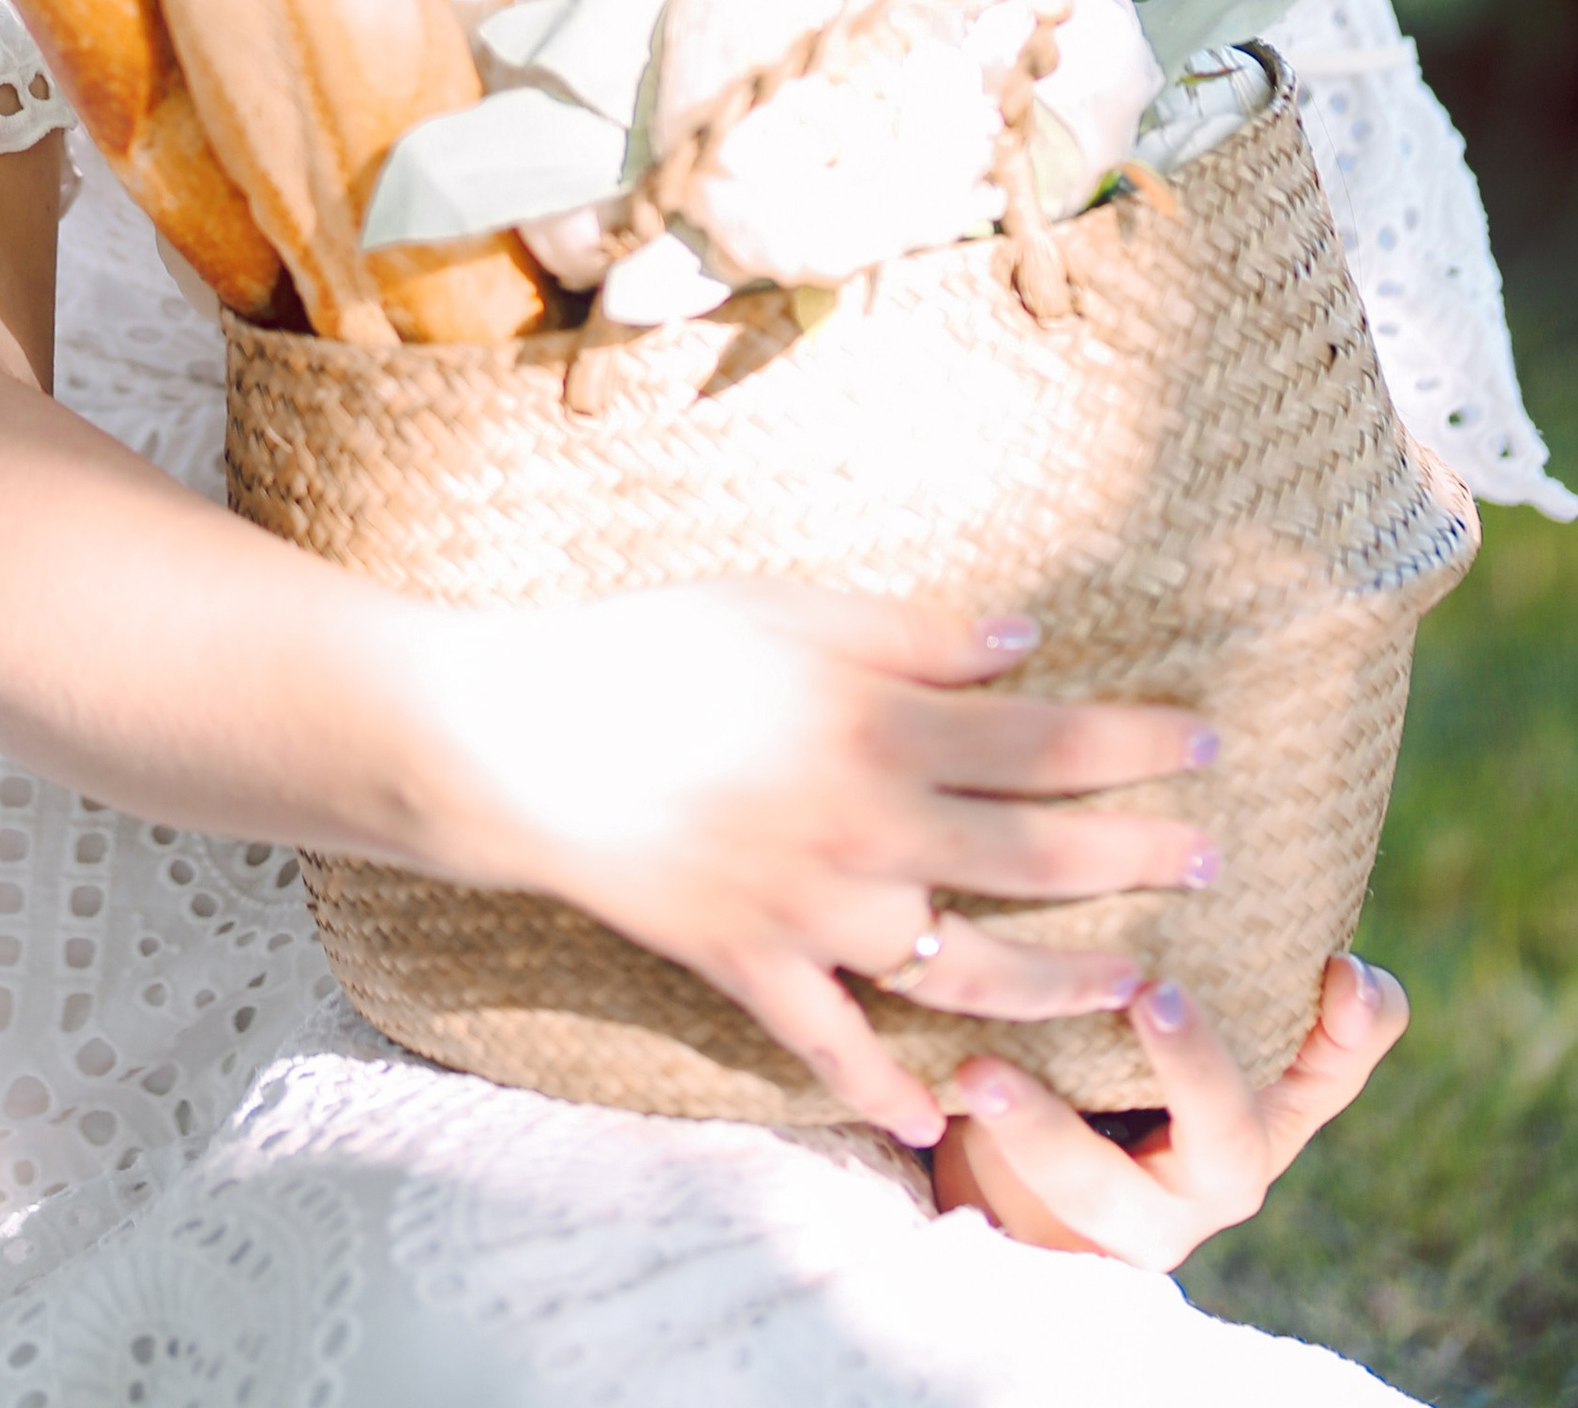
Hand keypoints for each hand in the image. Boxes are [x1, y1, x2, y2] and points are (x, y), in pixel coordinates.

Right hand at [413, 577, 1220, 1147]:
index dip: (1131, 739)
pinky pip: (834, 1045)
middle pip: (1032, 855)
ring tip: (1127, 981)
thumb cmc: (654, 648)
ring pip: (966, 971)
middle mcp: (868, 830)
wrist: (522, 739)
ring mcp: (814, 912)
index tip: (1203, 739)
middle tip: (1206, 859)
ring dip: (1059, 983)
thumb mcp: (787, 609)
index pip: (1042, 740)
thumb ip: (911, 633)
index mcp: (879, 726)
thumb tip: (1021, 645)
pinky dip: (885, 1087)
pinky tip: (934, 1118)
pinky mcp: (753, 968)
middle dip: (1133, 857)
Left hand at [931, 955, 1408, 1260]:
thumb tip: (1190, 785)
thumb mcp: (1169, 977)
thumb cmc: (1122, 1035)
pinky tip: (960, 1078)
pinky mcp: (1077, 1232)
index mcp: (1271, 1087)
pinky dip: (1001, 1136)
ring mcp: (1151, 1213)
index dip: (1358, 1022)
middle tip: (1155, 994)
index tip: (1339, 969)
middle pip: (1235, 1132)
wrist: (1035, 1164)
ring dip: (1048, 1126)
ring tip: (988, 1074)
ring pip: (1107, 1186)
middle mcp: (1226, 1157)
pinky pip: (1041, 1199)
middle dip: (1195, 1066)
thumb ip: (1194, 914)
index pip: (1341, 1056)